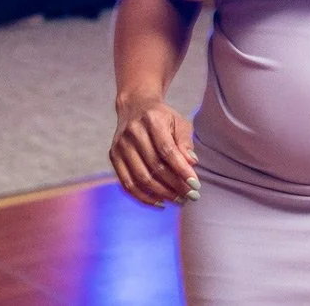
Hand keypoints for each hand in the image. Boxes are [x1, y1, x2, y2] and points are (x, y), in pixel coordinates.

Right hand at [111, 92, 199, 207]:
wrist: (134, 106)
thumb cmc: (162, 117)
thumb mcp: (178, 122)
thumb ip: (185, 142)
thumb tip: (191, 164)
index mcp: (152, 120)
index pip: (167, 150)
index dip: (181, 170)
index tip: (196, 185)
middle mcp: (133, 132)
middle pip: (154, 166)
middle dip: (175, 185)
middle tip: (191, 196)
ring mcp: (120, 145)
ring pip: (141, 178)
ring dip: (162, 193)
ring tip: (179, 200)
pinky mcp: (113, 156)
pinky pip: (127, 184)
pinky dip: (144, 197)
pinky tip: (160, 202)